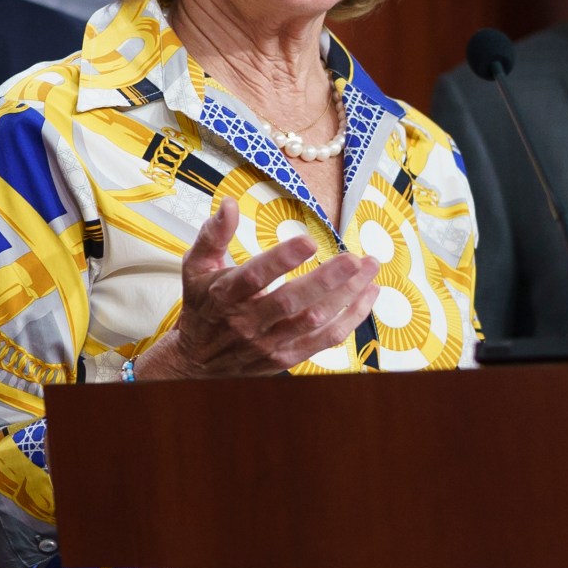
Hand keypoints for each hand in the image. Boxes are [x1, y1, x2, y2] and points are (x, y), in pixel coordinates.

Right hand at [137, 198, 379, 379]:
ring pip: (314, 321)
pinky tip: (368, 295)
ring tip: (370, 268)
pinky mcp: (287, 357)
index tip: (309, 241)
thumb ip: (213, 235)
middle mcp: (248, 322)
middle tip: (354, 259)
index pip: (255, 276)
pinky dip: (351, 319)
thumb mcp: (196, 268)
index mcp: (225, 295)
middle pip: (291, 301)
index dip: (282, 260)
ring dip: (347, 296)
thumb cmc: (202, 307)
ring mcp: (269, 343)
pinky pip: (325, 340)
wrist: (197, 363)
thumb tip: (229, 204)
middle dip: (326, 280)